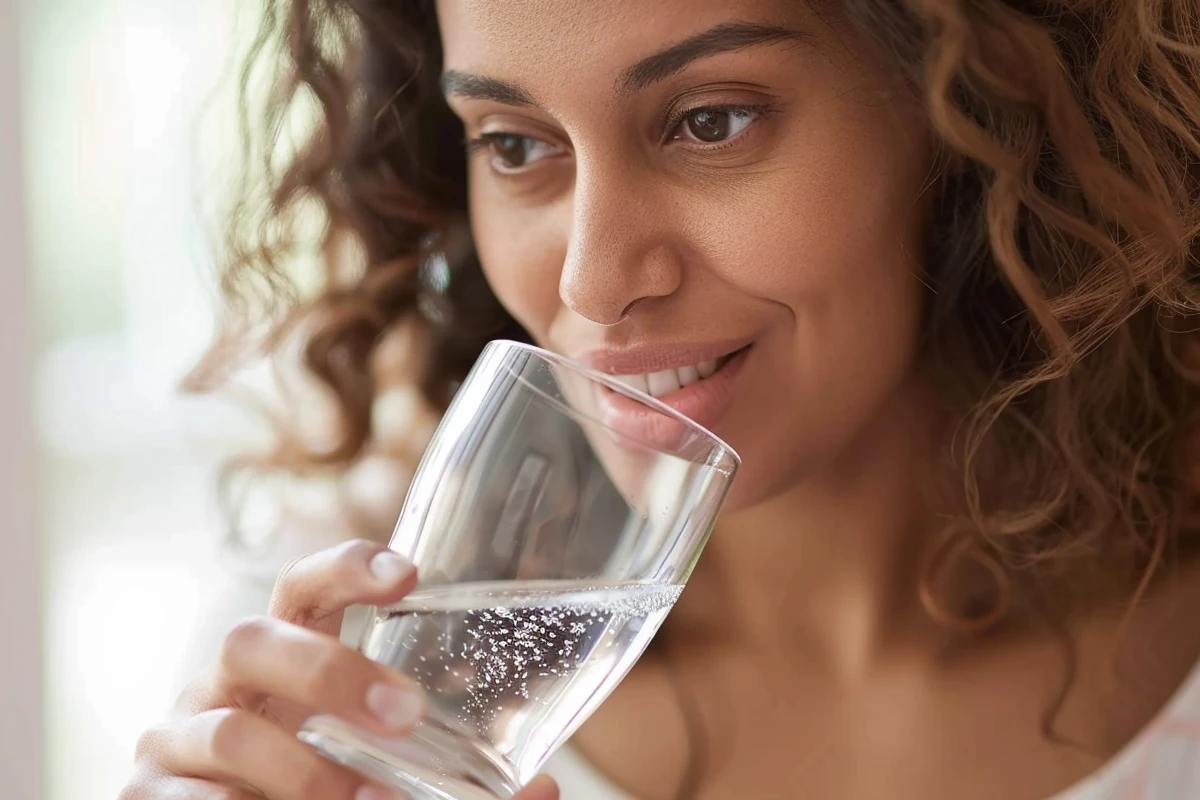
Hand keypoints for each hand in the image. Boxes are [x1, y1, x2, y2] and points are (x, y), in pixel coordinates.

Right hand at [119, 539, 559, 799]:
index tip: (409, 574)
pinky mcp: (146, 795)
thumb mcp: (378, 764)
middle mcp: (223, 682)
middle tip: (406, 714)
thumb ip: (448, 773)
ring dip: (300, 771)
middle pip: (252, 638)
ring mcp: (177, 738)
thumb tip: (545, 790)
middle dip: (329, 672)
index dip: (346, 569)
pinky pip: (185, 798)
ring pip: (224, 731)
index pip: (304, 588)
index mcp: (283, 656)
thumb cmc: (311, 780)